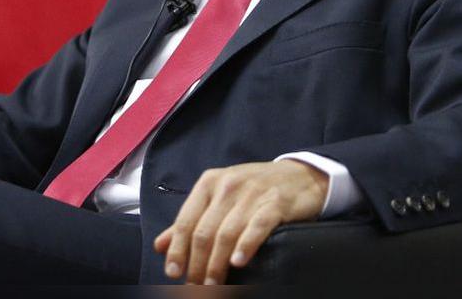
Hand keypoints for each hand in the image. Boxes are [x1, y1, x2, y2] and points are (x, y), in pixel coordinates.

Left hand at [152, 160, 327, 284]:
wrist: (300, 175)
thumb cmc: (255, 189)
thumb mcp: (220, 197)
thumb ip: (192, 220)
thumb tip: (161, 245)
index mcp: (209, 183)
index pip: (186, 220)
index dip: (178, 250)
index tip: (173, 273)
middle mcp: (228, 185)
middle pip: (205, 231)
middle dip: (197, 264)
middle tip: (196, 286)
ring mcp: (252, 193)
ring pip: (227, 233)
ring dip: (217, 264)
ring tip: (213, 284)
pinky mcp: (275, 203)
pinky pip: (257, 226)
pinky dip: (246, 246)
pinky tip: (238, 263)